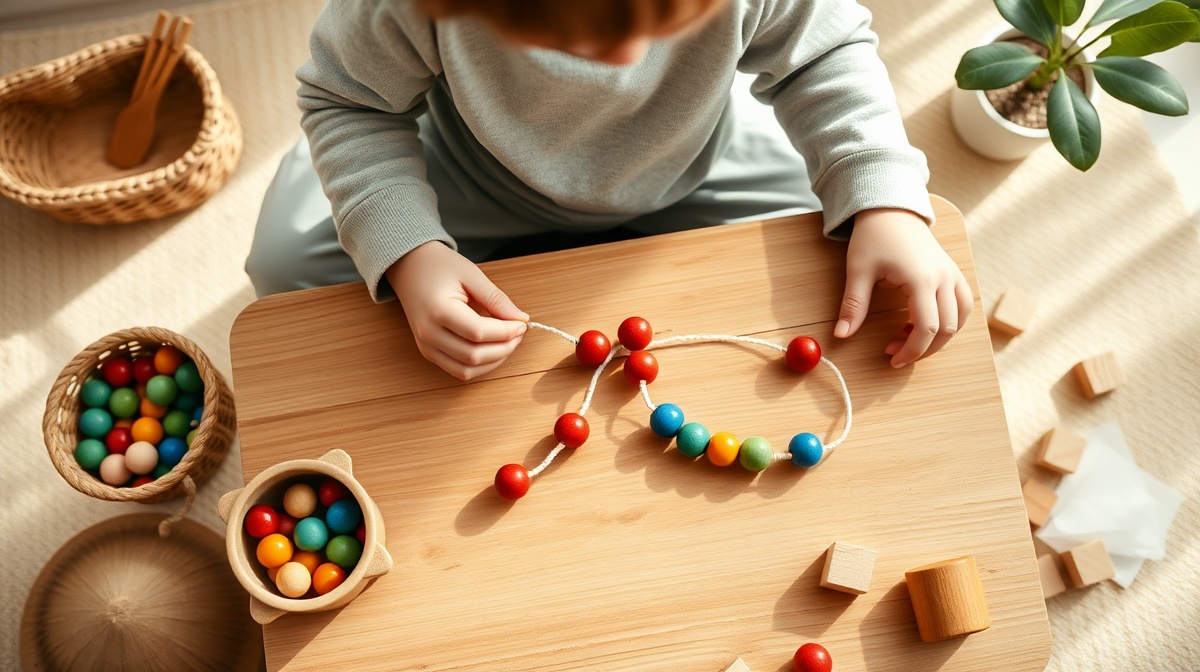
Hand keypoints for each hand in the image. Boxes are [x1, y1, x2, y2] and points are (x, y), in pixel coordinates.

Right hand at [385, 241, 528, 379]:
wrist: (409, 267)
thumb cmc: (439, 266)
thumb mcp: (471, 274)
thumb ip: (496, 299)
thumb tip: (520, 319)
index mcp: (438, 310)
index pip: (479, 333)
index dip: (506, 332)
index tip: (522, 323)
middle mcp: (428, 333)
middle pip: (474, 356)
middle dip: (504, 348)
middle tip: (518, 333)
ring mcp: (426, 346)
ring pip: (467, 370)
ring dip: (493, 361)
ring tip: (508, 342)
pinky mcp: (428, 352)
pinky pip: (458, 370)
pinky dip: (479, 366)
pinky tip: (493, 350)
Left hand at [835, 208, 971, 367]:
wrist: (891, 209)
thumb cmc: (873, 237)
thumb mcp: (858, 271)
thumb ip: (853, 306)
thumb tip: (841, 335)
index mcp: (921, 279)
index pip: (927, 328)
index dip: (912, 351)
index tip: (893, 359)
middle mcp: (944, 278)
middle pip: (947, 329)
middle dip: (923, 348)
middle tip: (895, 352)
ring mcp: (952, 274)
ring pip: (960, 319)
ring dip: (939, 336)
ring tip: (909, 339)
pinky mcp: (953, 272)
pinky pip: (962, 305)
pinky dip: (948, 321)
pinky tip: (922, 323)